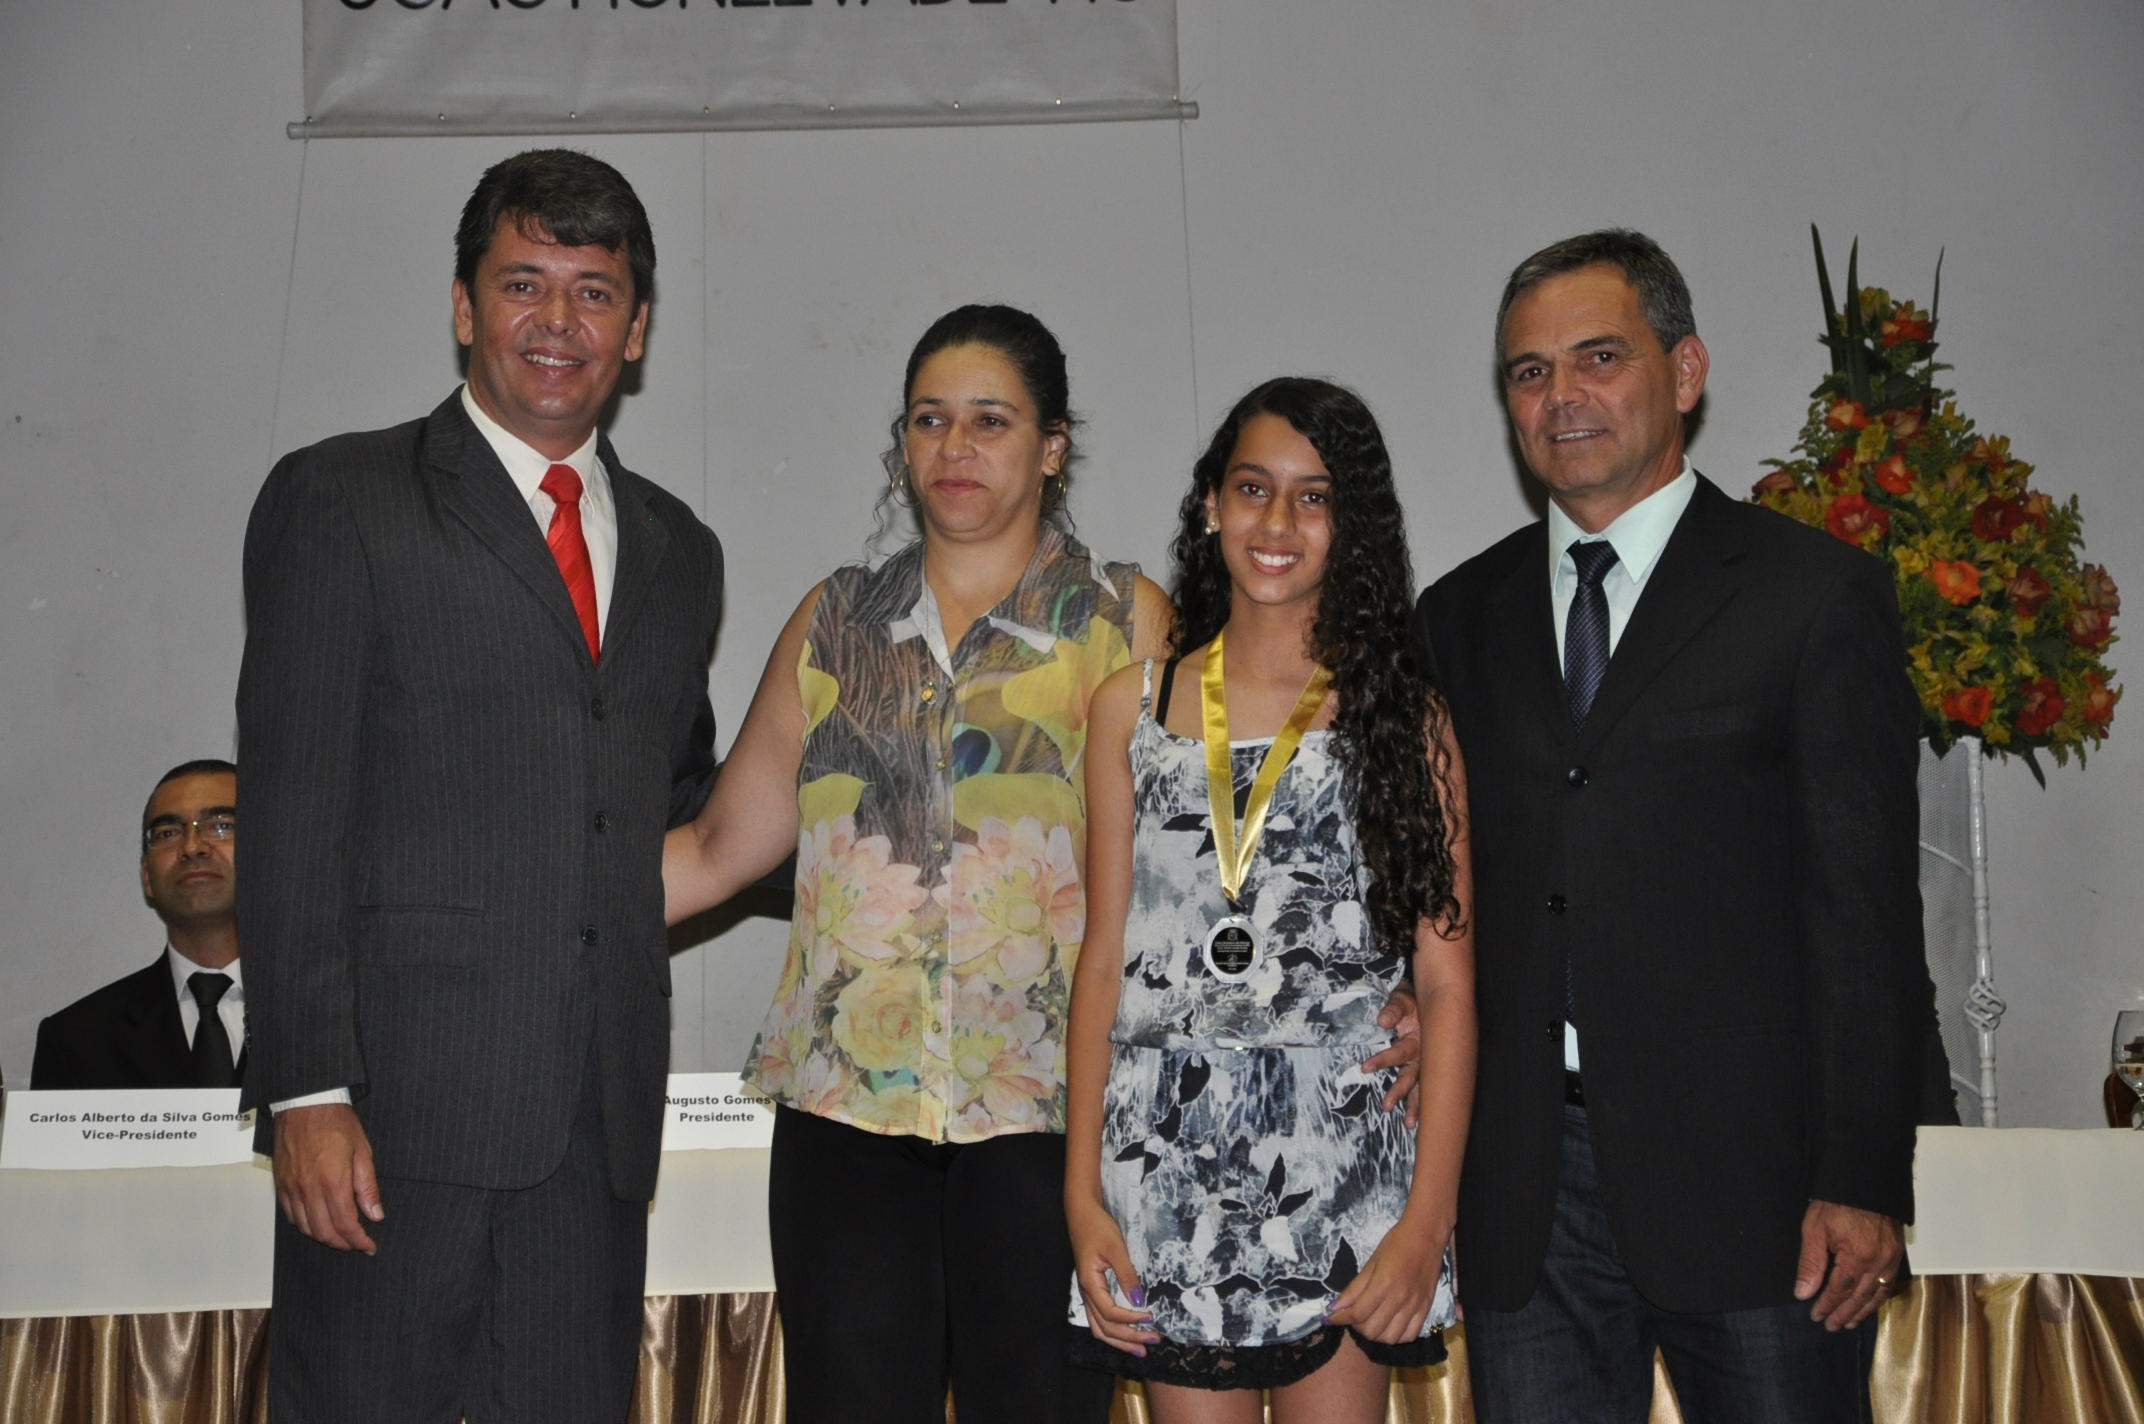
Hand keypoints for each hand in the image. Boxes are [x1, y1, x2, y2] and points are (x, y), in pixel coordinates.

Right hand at [273, 1103, 383, 1252]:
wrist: (305, 1103)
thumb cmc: (335, 1122)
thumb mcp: (363, 1151)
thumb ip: (367, 1187)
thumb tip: (375, 1214)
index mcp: (333, 1182)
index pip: (346, 1225)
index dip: (358, 1241)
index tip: (368, 1246)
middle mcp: (309, 1189)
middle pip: (324, 1232)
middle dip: (342, 1243)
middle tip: (356, 1243)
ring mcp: (292, 1188)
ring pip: (306, 1228)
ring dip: (323, 1237)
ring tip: (339, 1235)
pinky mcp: (280, 1184)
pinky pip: (290, 1215)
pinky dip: (305, 1225)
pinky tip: (317, 1221)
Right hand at [1067, 1195, 1158, 1355]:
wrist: (1082, 1213)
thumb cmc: (1098, 1227)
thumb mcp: (1116, 1248)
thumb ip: (1127, 1275)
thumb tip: (1139, 1301)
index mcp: (1090, 1284)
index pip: (1111, 1313)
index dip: (1132, 1320)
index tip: (1152, 1319)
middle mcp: (1086, 1294)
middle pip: (1105, 1327)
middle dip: (1130, 1338)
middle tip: (1154, 1341)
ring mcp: (1087, 1294)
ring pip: (1100, 1328)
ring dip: (1120, 1341)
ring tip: (1140, 1349)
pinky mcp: (1092, 1290)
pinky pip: (1100, 1319)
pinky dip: (1114, 1331)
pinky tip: (1127, 1334)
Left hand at [1327, 1212, 1447, 1344]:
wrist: (1426, 1235)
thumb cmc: (1396, 1243)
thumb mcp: (1371, 1262)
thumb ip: (1354, 1288)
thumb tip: (1334, 1307)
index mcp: (1383, 1284)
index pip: (1357, 1313)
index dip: (1340, 1319)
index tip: (1330, 1318)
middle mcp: (1400, 1298)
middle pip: (1372, 1330)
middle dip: (1356, 1326)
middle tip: (1353, 1316)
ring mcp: (1415, 1306)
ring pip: (1390, 1338)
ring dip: (1376, 1334)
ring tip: (1371, 1321)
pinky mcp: (1426, 1309)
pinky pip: (1410, 1336)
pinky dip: (1396, 1336)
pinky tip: (1389, 1325)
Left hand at [1364, 984, 1421, 1124]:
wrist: (1429, 1002)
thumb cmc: (1410, 1003)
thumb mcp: (1401, 1001)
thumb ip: (1393, 1010)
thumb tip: (1382, 1021)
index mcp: (1418, 1039)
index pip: (1398, 1053)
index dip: (1382, 1060)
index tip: (1365, 1068)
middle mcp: (1423, 1055)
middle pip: (1412, 1077)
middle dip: (1400, 1092)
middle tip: (1386, 1106)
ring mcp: (1425, 1064)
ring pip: (1422, 1087)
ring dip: (1416, 1106)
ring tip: (1410, 1125)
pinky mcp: (1424, 1068)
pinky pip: (1423, 1088)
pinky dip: (1421, 1104)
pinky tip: (1417, 1120)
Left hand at [1793, 1199, 1901, 1329]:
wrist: (1864, 1180)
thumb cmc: (1836, 1202)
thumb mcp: (1815, 1229)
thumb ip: (1810, 1263)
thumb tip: (1803, 1293)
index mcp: (1858, 1256)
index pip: (1840, 1290)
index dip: (1828, 1305)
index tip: (1816, 1315)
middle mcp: (1879, 1261)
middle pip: (1860, 1296)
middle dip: (1844, 1313)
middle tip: (1831, 1326)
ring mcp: (1891, 1257)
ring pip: (1878, 1292)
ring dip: (1863, 1310)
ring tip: (1849, 1322)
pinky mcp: (1897, 1252)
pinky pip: (1889, 1281)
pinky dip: (1878, 1296)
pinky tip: (1870, 1302)